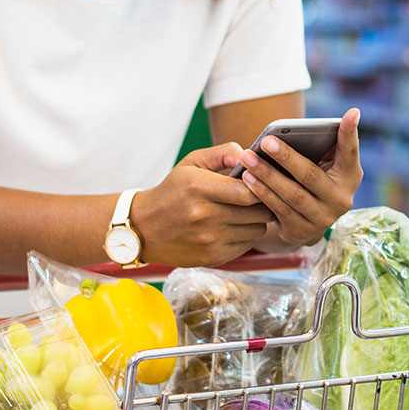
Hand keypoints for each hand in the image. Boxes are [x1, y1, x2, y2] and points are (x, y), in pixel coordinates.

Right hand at [129, 143, 274, 266]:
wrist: (144, 228)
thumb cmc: (173, 191)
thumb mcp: (192, 163)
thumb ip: (223, 152)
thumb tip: (249, 155)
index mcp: (199, 188)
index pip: (247, 192)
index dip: (261, 187)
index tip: (261, 182)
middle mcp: (204, 216)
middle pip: (257, 212)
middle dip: (264, 203)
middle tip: (260, 197)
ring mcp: (208, 240)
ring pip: (257, 230)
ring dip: (256, 220)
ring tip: (245, 211)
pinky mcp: (212, 257)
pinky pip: (247, 245)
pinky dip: (247, 236)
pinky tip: (235, 227)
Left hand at [238, 108, 361, 245]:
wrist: (307, 221)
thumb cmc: (315, 179)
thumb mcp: (326, 165)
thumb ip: (323, 146)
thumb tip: (302, 128)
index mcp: (351, 176)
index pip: (351, 151)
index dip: (351, 133)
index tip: (353, 111)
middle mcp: (341, 199)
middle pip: (311, 175)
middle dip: (286, 157)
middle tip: (265, 141)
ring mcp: (323, 218)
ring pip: (291, 194)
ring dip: (267, 175)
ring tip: (248, 158)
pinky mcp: (302, 231)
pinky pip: (279, 209)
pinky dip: (262, 192)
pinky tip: (247, 178)